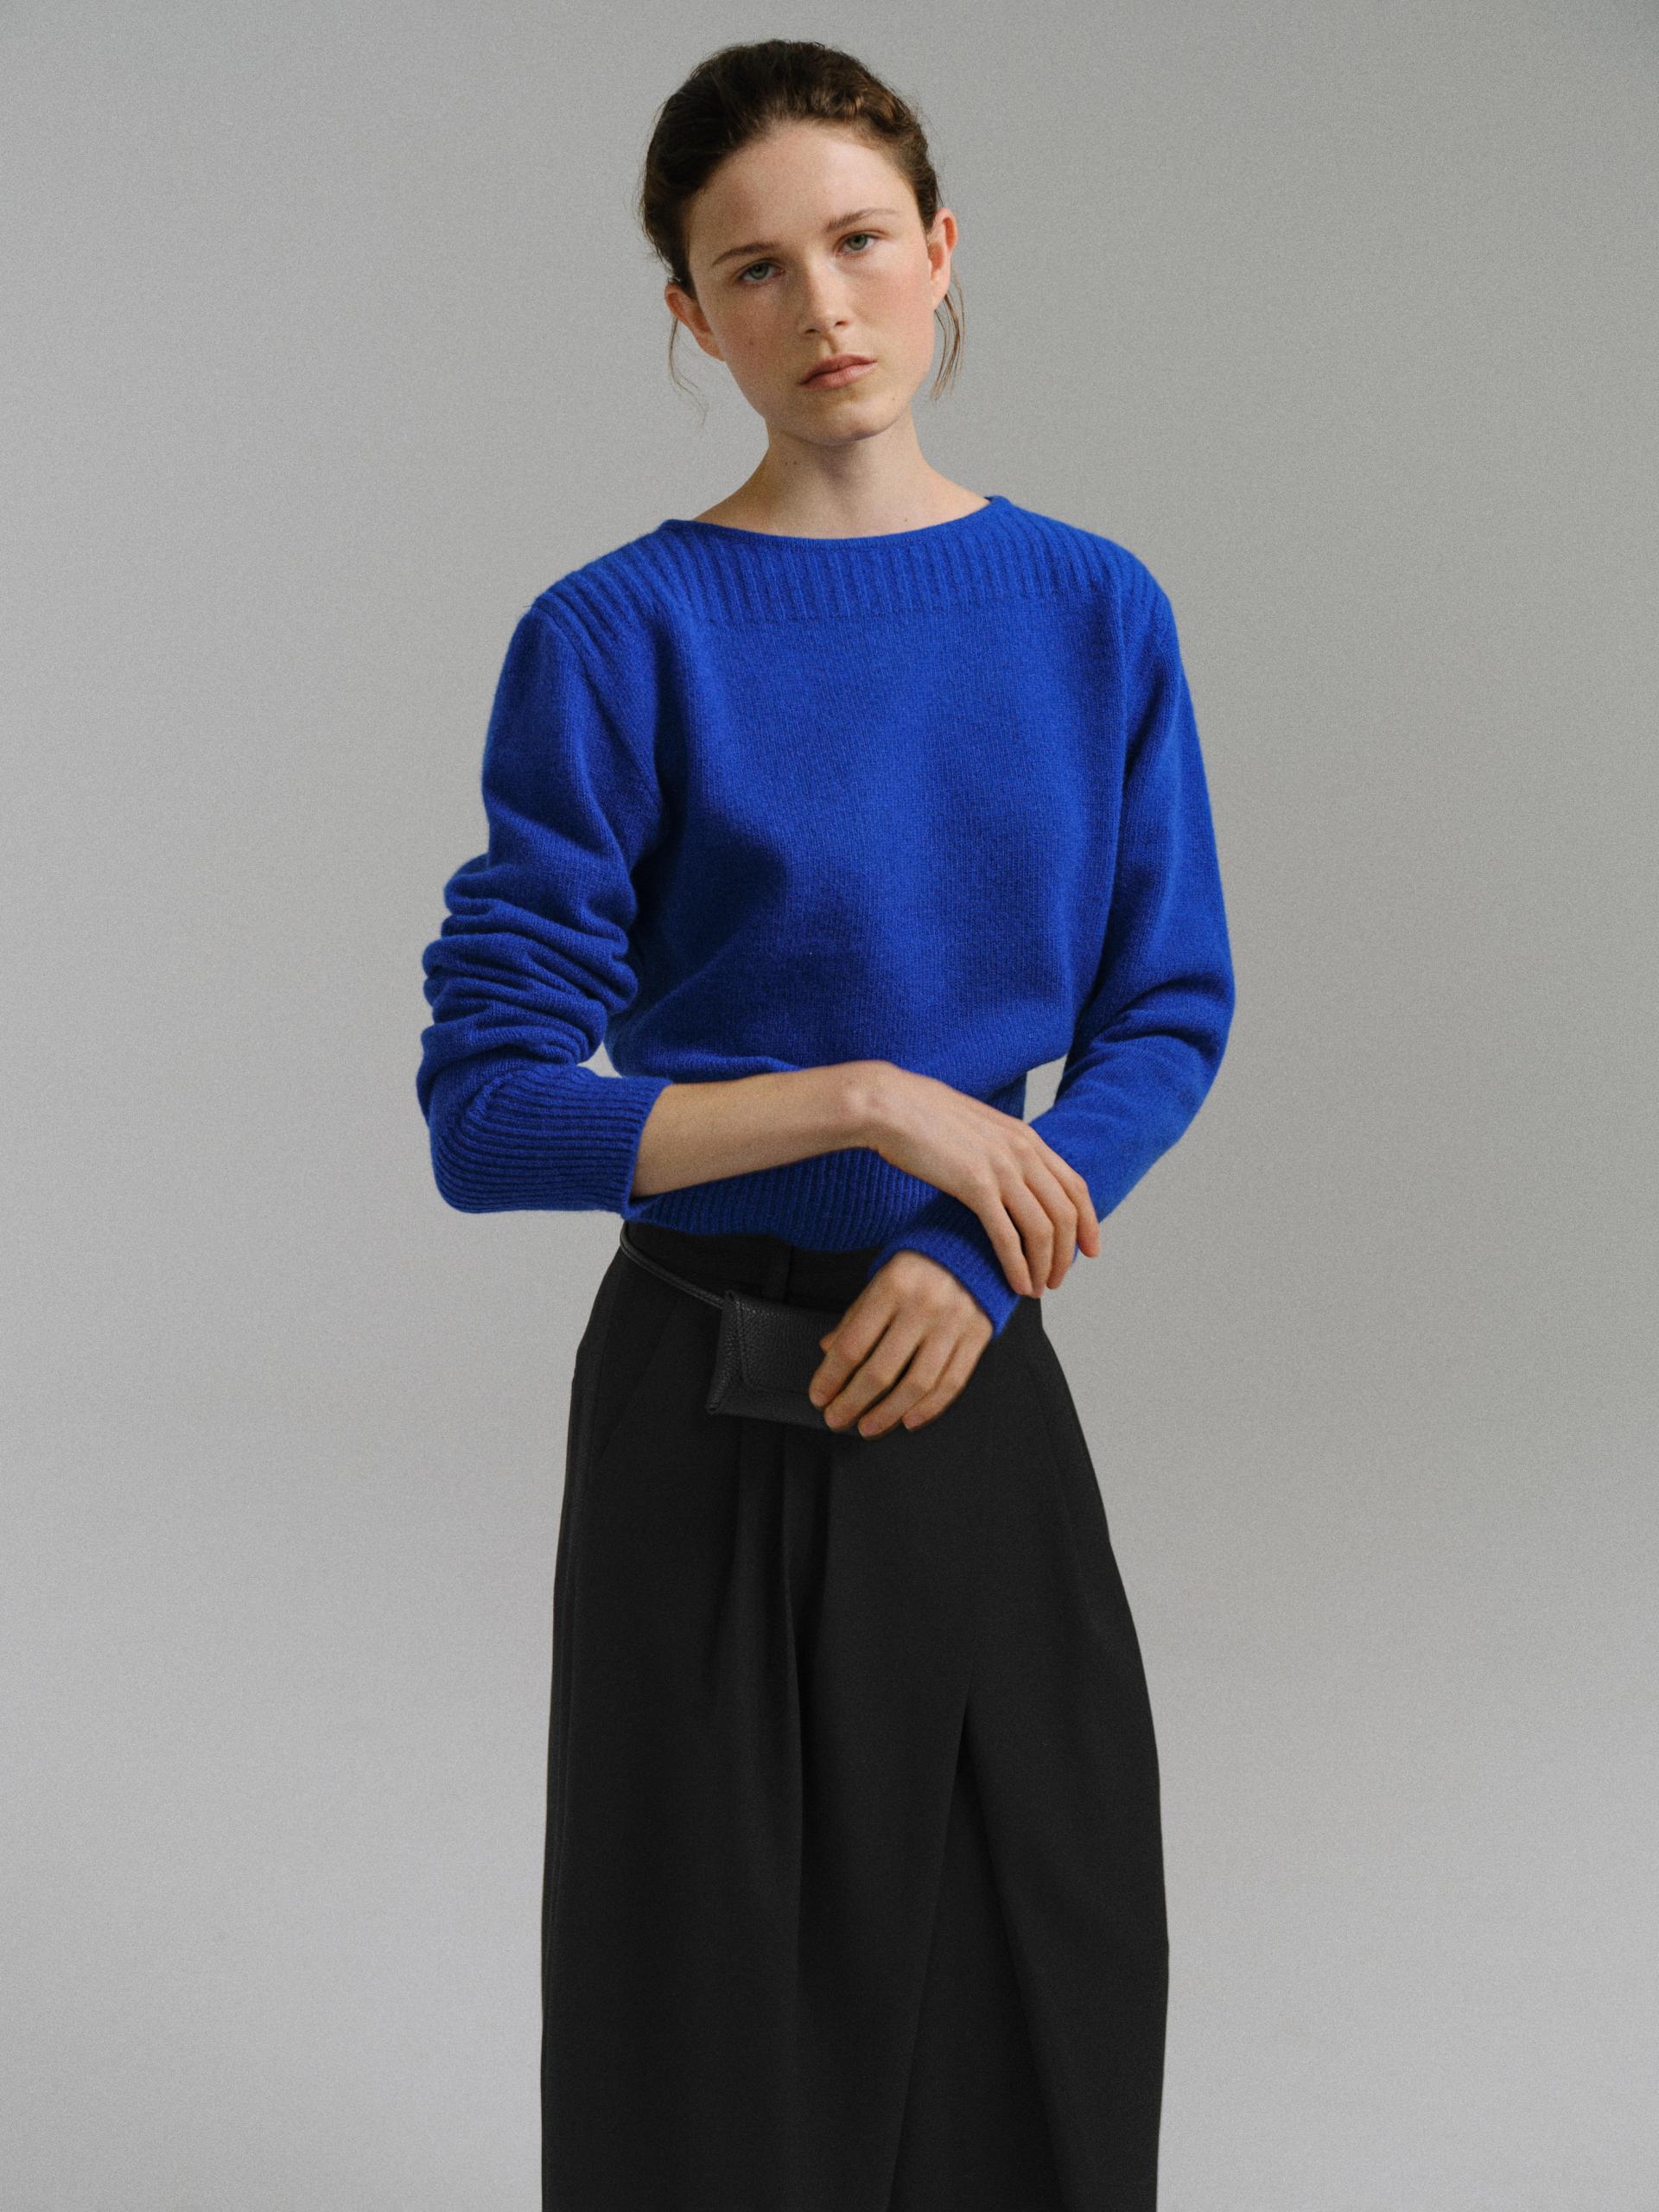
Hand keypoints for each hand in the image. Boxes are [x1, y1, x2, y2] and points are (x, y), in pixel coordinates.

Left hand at [808, 1251, 993, 1436]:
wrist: (978, 1241)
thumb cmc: (923, 1260)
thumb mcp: (882, 1276)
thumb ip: (856, 1316)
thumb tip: (828, 1351)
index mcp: (892, 1287)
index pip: (853, 1344)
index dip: (831, 1377)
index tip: (819, 1396)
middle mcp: (923, 1306)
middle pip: (881, 1370)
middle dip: (852, 1403)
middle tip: (836, 1419)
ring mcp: (953, 1324)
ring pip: (917, 1384)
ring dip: (887, 1414)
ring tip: (868, 1427)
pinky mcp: (978, 1336)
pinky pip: (952, 1383)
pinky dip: (929, 1408)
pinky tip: (908, 1420)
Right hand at [851, 1062, 1099, 1298]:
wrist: (891, 1105)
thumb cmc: (923, 1116)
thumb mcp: (979, 1127)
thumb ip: (1001, 1148)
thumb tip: (1008, 1171)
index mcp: (1026, 1138)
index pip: (1075, 1187)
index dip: (1089, 1223)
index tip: (1089, 1250)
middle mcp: (1022, 1152)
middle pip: (1065, 1214)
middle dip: (1066, 1255)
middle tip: (1057, 1280)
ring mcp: (1001, 1168)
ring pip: (1042, 1230)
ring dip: (1044, 1266)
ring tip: (1038, 1289)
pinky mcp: (974, 1185)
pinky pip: (1007, 1235)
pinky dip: (1017, 1265)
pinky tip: (1017, 1284)